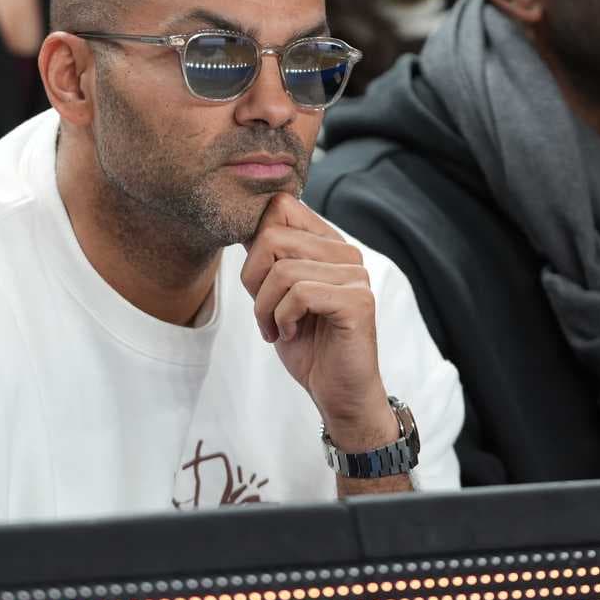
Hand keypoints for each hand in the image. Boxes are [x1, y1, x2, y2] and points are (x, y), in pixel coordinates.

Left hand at [240, 194, 395, 447]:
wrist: (337, 393)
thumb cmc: (307, 345)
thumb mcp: (275, 294)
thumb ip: (267, 259)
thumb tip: (242, 225)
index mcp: (327, 244)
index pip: (280, 206)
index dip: (255, 243)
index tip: (258, 282)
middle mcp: (346, 253)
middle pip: (272, 237)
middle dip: (252, 279)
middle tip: (263, 314)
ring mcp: (355, 275)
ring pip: (282, 270)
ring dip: (265, 307)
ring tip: (276, 329)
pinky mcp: (357, 301)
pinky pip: (299, 294)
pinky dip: (282, 318)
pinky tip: (290, 335)